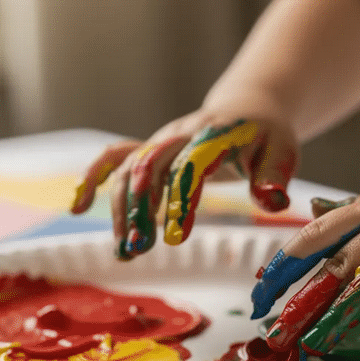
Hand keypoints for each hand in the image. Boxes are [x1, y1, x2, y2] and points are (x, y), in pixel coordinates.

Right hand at [71, 110, 298, 259]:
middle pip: (149, 168)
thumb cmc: (266, 136)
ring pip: (130, 170)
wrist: (248, 109)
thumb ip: (273, 176)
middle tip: (137, 250)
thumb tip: (273, 203)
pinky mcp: (151, 150)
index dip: (180, 200)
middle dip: (139, 209)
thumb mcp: (281, 151)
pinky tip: (77, 207)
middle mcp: (179, 135)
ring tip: (125, 251)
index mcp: (213, 135)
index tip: (173, 238)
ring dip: (122, 209)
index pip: (191, 167)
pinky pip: (116, 159)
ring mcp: (161, 142)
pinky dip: (94, 179)